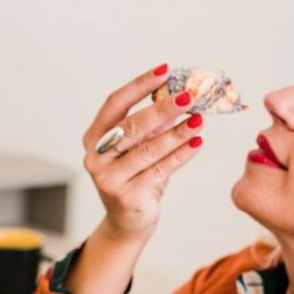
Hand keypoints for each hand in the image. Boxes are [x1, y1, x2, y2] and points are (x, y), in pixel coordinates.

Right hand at [81, 64, 204, 239]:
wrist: (127, 222)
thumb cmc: (135, 177)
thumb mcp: (138, 147)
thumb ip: (153, 126)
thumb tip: (181, 95)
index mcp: (94, 137)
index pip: (115, 103)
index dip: (140, 85)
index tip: (165, 71)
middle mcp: (95, 156)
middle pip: (132, 126)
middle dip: (163, 109)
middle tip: (189, 96)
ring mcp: (108, 178)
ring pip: (148, 149)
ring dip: (177, 132)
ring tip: (200, 120)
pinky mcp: (127, 196)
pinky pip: (160, 170)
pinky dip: (181, 155)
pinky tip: (198, 142)